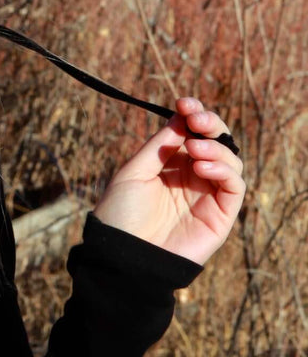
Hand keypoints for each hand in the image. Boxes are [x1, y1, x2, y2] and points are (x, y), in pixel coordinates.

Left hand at [92, 97, 243, 265]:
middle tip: (197, 118)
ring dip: (217, 148)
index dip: (194, 115)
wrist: (124, 254)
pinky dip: (224, 171)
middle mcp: (193, 177)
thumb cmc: (121, 213)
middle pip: (217, 142)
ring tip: (196, 149)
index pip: (192, 133)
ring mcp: (208, 196)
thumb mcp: (134, 171)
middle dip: (211, 124)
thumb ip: (160, 146)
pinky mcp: (221, 216)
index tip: (185, 103)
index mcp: (171, 163)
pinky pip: (235, 188)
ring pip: (230, 162)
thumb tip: (180, 117)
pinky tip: (201, 167)